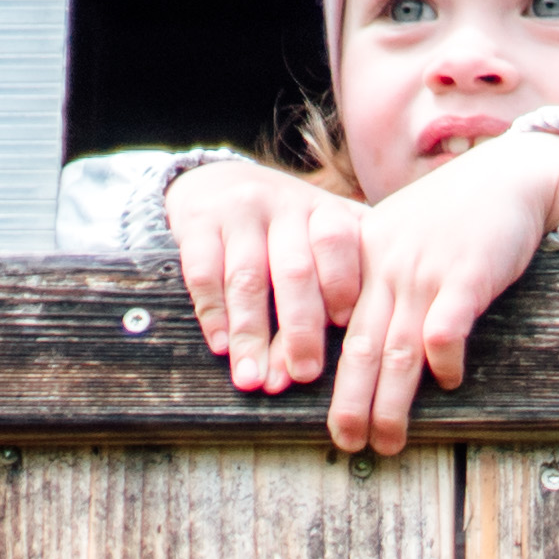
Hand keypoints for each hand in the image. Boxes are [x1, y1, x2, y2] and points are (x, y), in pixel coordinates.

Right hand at [165, 156, 370, 397]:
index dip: (343, 286)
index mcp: (325, 210)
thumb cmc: (287, 228)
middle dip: (300, 330)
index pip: (339, 244)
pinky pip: (204, 274)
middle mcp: (285, 205)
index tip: (346, 329)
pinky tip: (221, 347)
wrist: (220, 180)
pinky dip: (214, 315)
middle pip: (294, 271)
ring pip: (247, 279)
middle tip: (302, 374)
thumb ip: (348, 274)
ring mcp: (240, 212)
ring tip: (252, 379)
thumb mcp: (323, 232)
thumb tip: (359, 355)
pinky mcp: (199, 222)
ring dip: (251, 335)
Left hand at [326, 126, 558, 456]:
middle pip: (360, 348)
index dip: (320, 370)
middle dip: (350, 403)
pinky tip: (449, 382)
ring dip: (391, 402)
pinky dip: (444, 359)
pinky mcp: (468, 275)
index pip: (332, 325)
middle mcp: (389, 269)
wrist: (509, 174)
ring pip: (398, 350)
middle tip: (347, 442)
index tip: (315, 406)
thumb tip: (353, 334)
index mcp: (365, 260)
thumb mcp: (397, 234)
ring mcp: (426, 272)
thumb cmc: (454, 211)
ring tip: (387, 439)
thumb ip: (372, 276)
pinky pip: (446, 327)